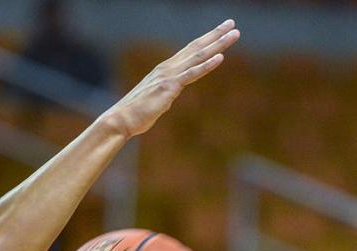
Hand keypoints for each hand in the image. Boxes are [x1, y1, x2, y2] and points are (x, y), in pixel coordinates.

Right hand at [101, 21, 238, 138]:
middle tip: (232, 24)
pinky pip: (192, 74)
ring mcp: (169, 76)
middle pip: (197, 47)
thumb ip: (166, 94)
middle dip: (216, 35)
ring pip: (198, 56)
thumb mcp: (157, 100)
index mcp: (166, 69)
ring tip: (234, 34)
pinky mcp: (170, 87)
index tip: (222, 30)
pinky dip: (207, 65)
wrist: (122, 120)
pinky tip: (220, 57)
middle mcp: (169, 67)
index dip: (207, 39)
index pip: (190, 50)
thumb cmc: (137, 113)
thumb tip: (169, 96)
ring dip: (218, 44)